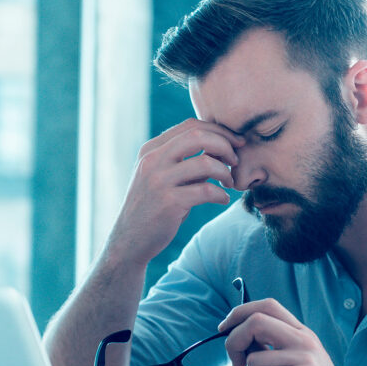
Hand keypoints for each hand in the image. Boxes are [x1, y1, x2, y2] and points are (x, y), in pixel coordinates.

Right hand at [106, 118, 244, 267]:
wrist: (130, 239)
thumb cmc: (154, 206)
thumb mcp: (164, 177)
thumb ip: (187, 162)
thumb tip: (222, 149)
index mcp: (151, 149)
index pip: (190, 126)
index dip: (219, 131)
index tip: (236, 142)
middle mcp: (153, 160)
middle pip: (198, 136)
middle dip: (225, 145)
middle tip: (236, 161)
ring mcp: (159, 181)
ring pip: (205, 163)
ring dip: (225, 172)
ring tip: (229, 183)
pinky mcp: (169, 203)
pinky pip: (206, 190)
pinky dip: (221, 194)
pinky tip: (223, 200)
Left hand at [218, 299, 363, 365]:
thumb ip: (270, 350)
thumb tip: (238, 338)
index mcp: (302, 334)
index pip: (267, 305)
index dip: (239, 312)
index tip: (224, 328)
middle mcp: (304, 340)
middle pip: (255, 321)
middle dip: (233, 341)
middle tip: (235, 363)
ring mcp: (304, 357)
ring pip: (254, 360)